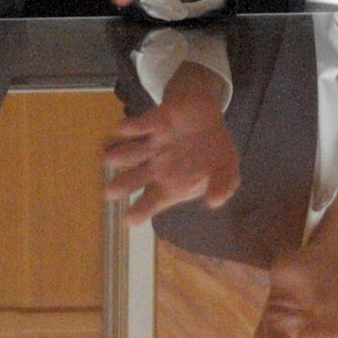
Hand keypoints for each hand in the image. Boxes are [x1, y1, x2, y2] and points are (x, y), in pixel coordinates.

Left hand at [102, 62, 239, 221]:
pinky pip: (140, 125)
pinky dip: (132, 127)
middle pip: (134, 179)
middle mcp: (155, 167)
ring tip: (110, 160)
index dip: (141, 211)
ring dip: (121, 155)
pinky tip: (124, 129)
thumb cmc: (211, 151)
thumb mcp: (227, 170)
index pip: (152, 202)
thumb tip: (215, 202)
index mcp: (170, 184)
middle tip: (110, 193)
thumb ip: (223, 186)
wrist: (205, 116)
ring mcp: (152, 144)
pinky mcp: (153, 122)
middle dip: (121, 185)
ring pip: (131, 152)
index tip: (129, 221)